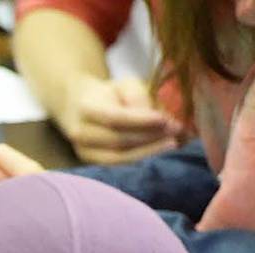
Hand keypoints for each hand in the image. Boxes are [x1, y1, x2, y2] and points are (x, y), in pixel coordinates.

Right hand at [58, 76, 181, 165]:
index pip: (115, 118)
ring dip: (148, 151)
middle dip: (150, 137)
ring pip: (118, 156)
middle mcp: (79, 133)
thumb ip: (139, 98)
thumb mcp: (123, 85)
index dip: (141, 121)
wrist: (78, 105)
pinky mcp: (89, 161)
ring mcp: (82, 150)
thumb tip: (160, 120)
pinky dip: (139, 158)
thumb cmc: (108, 93)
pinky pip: (117, 164)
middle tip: (176, 131)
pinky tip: (157, 151)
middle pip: (118, 140)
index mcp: (86, 108)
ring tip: (172, 143)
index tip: (165, 120)